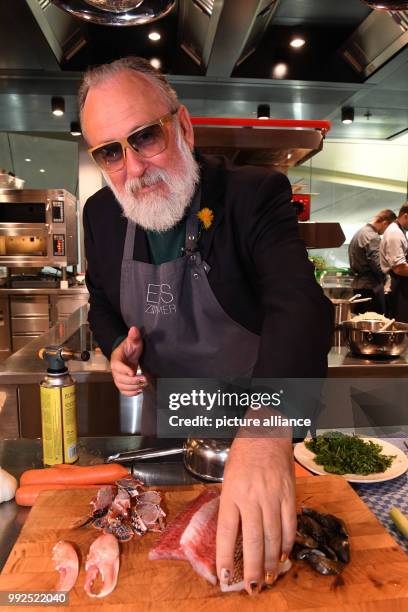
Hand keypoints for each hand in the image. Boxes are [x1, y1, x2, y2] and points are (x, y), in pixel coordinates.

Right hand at [110, 326, 145, 395]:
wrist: (127, 354)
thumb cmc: (130, 348)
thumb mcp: (133, 341)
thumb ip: (133, 337)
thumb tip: (134, 329)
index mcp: (116, 359)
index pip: (117, 366)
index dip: (124, 370)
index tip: (133, 371)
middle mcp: (115, 370)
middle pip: (119, 379)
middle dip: (132, 381)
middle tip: (144, 379)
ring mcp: (118, 377)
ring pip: (121, 386)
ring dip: (132, 388)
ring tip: (142, 386)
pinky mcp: (122, 382)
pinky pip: (123, 391)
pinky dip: (130, 393)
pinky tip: (139, 391)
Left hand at [216, 436, 295, 594]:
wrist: (266, 433)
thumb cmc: (242, 455)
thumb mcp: (228, 478)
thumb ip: (231, 505)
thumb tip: (231, 537)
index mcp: (231, 493)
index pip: (225, 532)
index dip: (225, 557)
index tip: (224, 577)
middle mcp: (251, 497)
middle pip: (251, 540)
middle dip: (251, 568)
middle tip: (251, 588)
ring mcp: (273, 496)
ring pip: (272, 537)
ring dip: (269, 562)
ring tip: (266, 580)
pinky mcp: (289, 494)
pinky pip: (289, 525)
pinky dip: (286, 544)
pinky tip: (282, 557)